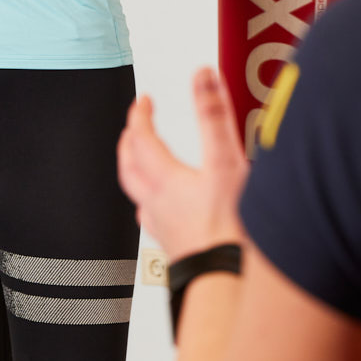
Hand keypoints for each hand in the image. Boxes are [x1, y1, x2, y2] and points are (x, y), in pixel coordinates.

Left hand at [117, 67, 250, 259]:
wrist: (228, 284)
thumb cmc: (230, 233)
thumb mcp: (226, 162)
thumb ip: (214, 116)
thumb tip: (202, 76)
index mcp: (165, 182)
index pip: (141, 140)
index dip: (140, 116)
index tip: (143, 102)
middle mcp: (157, 206)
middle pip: (130, 170)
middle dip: (129, 145)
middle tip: (134, 129)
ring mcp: (165, 230)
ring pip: (139, 197)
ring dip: (138, 176)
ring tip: (145, 167)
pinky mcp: (178, 250)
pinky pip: (155, 221)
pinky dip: (156, 206)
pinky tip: (170, 212)